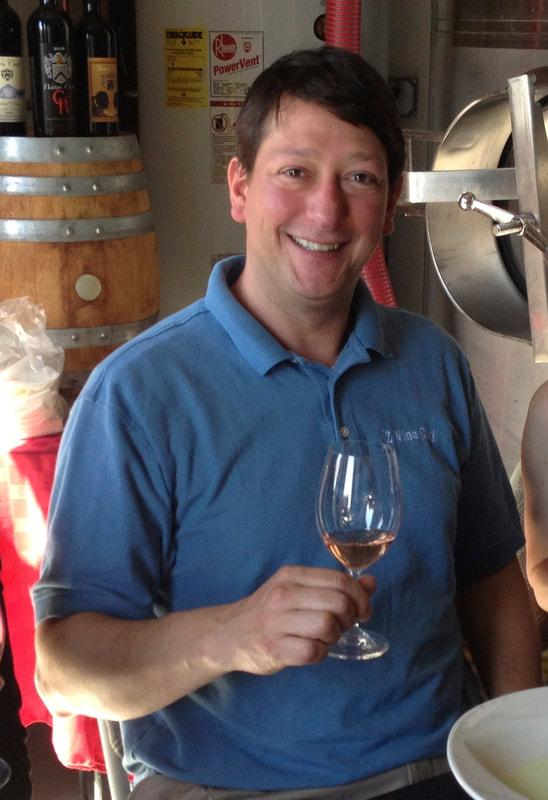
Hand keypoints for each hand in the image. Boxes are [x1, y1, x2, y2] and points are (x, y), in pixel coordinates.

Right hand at [221, 565, 375, 674]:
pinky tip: (312, 650)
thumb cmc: (270, 611)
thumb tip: (371, 582)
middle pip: (338, 603)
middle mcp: (283, 594)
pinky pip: (313, 651)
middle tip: (342, 626)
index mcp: (292, 575)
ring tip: (325, 637)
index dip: (360, 597)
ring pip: (327, 625)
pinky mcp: (273, 648)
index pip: (340, 580)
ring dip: (334, 636)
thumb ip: (334, 586)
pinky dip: (320, 653)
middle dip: (349, 618)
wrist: (228, 634)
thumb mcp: (299, 589)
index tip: (362, 611)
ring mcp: (276, 621)